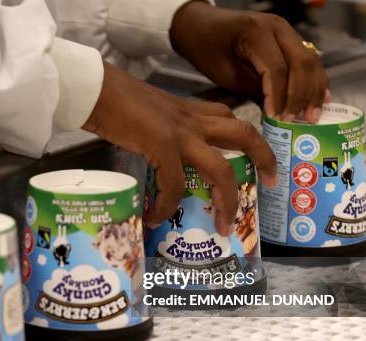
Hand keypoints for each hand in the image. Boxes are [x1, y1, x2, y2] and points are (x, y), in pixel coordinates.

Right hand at [83, 62, 276, 234]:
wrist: (95, 88)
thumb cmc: (113, 98)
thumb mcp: (150, 112)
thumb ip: (162, 129)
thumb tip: (158, 156)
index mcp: (190, 110)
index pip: (230, 119)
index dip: (248, 138)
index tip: (258, 159)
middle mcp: (193, 119)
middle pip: (244, 134)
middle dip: (263, 159)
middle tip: (270, 183)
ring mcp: (180, 133)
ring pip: (220, 168)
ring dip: (226, 200)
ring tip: (224, 225)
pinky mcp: (162, 145)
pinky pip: (174, 186)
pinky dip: (167, 206)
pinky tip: (155, 217)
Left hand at [170, 1, 329, 122]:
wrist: (199, 25)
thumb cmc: (205, 48)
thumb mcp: (224, 73)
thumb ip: (252, 90)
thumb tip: (275, 115)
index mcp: (256, 32)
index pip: (277, 69)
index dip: (280, 97)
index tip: (278, 119)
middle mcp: (277, 26)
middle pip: (301, 63)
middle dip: (303, 95)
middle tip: (302, 120)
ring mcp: (285, 29)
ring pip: (310, 61)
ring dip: (314, 89)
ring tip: (313, 115)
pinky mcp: (287, 36)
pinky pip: (307, 58)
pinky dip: (314, 79)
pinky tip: (320, 98)